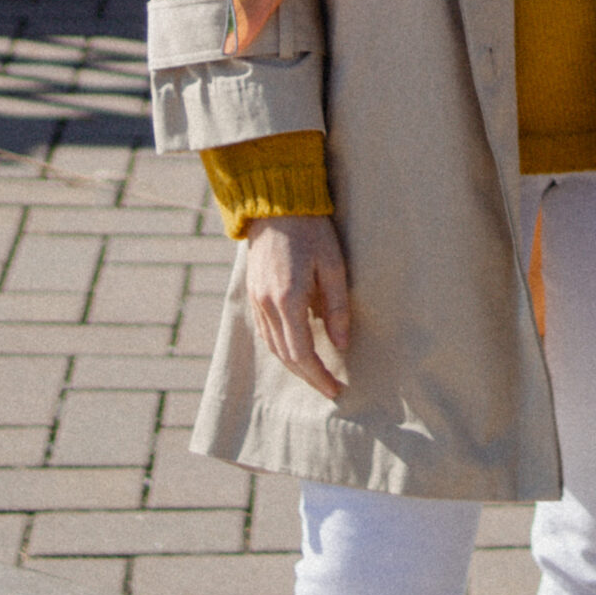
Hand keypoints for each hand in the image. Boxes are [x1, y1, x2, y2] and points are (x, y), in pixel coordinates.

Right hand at [244, 217, 349, 399]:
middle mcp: (267, 305)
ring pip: (273, 348)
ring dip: (295, 367)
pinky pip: (264, 333)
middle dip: (309, 377)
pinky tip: (296, 353)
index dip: (320, 375)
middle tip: (331, 389)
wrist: (275, 205)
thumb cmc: (312, 231)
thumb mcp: (333, 266)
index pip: (302, 353)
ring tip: (317, 376)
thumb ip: (338, 308)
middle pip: (286, 356)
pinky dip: (281, 349)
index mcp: (288, 299)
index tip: (336, 389)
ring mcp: (256, 300)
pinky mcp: (253, 294)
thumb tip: (343, 345)